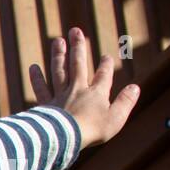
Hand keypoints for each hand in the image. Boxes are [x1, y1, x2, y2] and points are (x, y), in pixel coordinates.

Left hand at [30, 26, 139, 148]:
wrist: (65, 138)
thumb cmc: (92, 130)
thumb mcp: (116, 117)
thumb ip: (126, 102)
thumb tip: (135, 87)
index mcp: (96, 93)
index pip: (103, 75)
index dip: (106, 65)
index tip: (106, 57)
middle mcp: (77, 90)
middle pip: (78, 64)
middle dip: (78, 47)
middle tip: (75, 30)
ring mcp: (60, 96)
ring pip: (58, 71)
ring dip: (58, 55)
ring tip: (57, 40)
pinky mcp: (46, 105)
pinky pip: (41, 89)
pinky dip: (37, 78)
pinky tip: (34, 67)